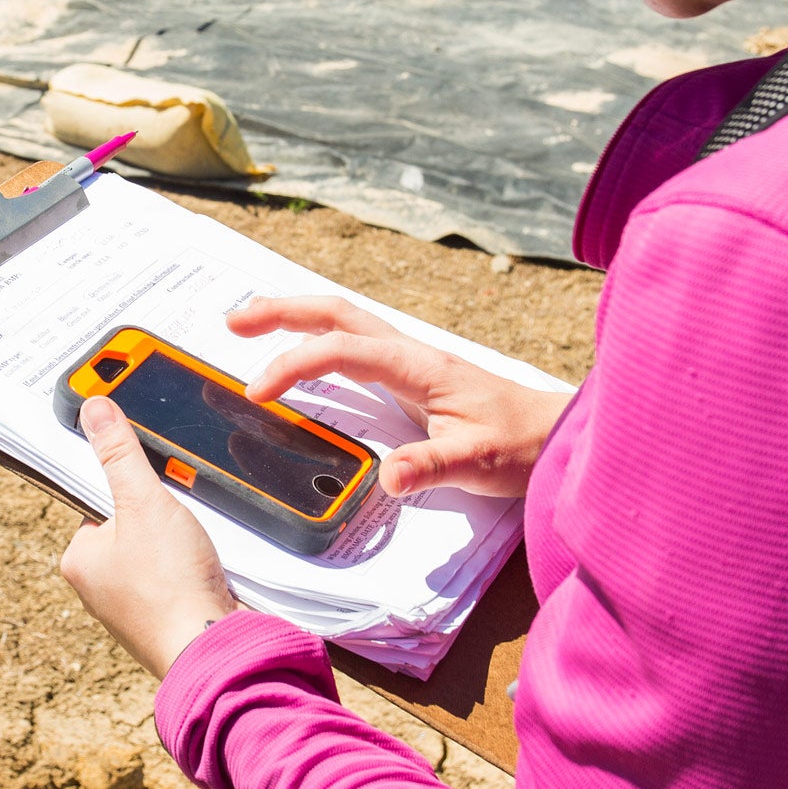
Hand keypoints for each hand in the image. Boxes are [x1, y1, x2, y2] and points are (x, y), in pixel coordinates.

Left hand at [60, 397, 236, 677]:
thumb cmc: (169, 584)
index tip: (155, 484)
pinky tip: (209, 569)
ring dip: (183, 541)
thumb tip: (93, 406)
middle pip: (134, 524)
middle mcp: (99, 587)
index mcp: (79, 559)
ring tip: (196, 547)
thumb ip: (120, 453)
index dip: (131, 486)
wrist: (213, 650)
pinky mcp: (167, 619)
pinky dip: (197, 568)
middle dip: (162, 516)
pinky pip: (181, 577)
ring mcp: (134, 607)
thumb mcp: (143, 501)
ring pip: (160, 551)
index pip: (100, 500)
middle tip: (181, 520)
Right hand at [232, 296, 571, 498]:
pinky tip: (300, 356)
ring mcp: (407, 362)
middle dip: (281, 311)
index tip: (257, 393)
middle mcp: (408, 353)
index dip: (295, 364)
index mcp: (417, 366)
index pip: (343, 350)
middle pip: (335, 313)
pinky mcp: (409, 377)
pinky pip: (352, 346)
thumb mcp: (480, 462)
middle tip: (231, 322)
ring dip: (295, 317)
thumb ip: (433, 466)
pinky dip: (316, 339)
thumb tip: (386, 477)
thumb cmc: (521, 446)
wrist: (556, 435)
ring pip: (343, 322)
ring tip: (247, 323)